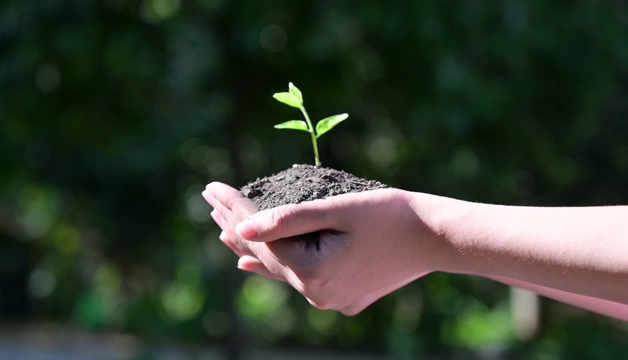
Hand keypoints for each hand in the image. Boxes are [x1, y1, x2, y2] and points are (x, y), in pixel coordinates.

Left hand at [202, 182, 448, 314]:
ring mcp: (330, 299)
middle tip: (209, 202)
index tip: (211, 187)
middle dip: (235, 226)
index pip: (260, 236)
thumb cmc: (390, 214)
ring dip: (253, 246)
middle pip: (265, 255)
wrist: (436, 237)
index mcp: (312, 272)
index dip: (234, 209)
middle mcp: (317, 293)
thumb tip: (242, 230)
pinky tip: (249, 265)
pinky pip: (298, 278)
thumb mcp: (336, 209)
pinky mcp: (343, 296)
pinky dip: (275, 265)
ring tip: (222, 230)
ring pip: (279, 268)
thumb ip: (288, 219)